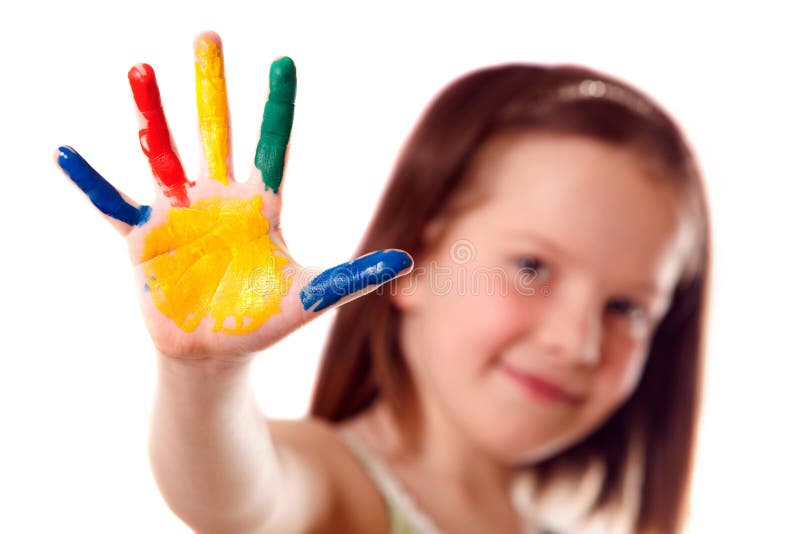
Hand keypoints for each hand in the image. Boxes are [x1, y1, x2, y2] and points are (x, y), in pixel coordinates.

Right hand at [55, 31, 412, 360]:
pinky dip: (90, 182)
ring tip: (141, 68)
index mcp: (259, 206)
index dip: (276, 106)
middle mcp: (218, 199)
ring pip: (163, 153)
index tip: (284, 62)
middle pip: (215, 132)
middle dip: (211, 86)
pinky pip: (111, 204)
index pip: (271, 145)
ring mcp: (179, 214)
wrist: (213, 352)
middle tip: (209, 35)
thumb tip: (407, 261)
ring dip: (152, 114)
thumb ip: (352, 277)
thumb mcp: (309, 297)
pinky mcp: (143, 238)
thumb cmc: (262, 322)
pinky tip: (64, 153)